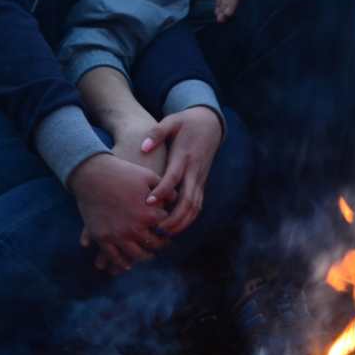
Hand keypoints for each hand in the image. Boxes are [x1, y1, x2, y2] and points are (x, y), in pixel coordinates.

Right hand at [77, 112, 166, 254]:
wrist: (91, 174)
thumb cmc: (122, 172)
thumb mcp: (148, 176)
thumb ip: (165, 189)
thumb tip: (176, 198)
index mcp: (148, 215)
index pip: (166, 227)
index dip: (168, 225)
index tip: (170, 226)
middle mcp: (134, 229)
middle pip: (154, 244)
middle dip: (161, 244)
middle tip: (163, 243)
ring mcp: (117, 235)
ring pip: (136, 255)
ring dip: (145, 257)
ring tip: (149, 255)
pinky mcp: (101, 238)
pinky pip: (114, 257)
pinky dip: (122, 263)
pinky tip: (127, 264)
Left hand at [141, 107, 223, 235]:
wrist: (210, 124)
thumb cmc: (186, 123)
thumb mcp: (171, 121)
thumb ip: (157, 133)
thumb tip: (144, 148)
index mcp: (185, 157)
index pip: (174, 178)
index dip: (162, 191)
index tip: (148, 203)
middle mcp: (195, 171)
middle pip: (188, 200)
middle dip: (174, 217)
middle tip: (157, 229)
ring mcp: (200, 179)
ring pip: (195, 206)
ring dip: (182, 222)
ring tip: (165, 234)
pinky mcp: (202, 183)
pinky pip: (197, 205)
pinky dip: (188, 218)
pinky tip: (175, 228)